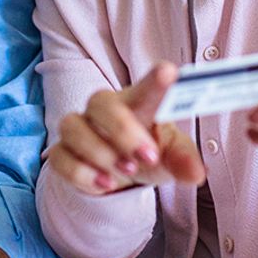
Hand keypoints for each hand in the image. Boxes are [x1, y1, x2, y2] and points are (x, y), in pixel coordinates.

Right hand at [46, 62, 205, 194]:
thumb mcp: (170, 156)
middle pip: (100, 102)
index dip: (155, 80)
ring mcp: (79, 129)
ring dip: (100, 152)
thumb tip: (197, 173)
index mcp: (136, 103)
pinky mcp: (61, 153)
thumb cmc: (147, 153)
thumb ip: (183, 160)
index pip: (145, 87)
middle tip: (148, 157)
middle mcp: (102, 110)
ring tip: (126, 172)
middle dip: (122, 130)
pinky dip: (82, 173)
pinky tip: (104, 184)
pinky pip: (61, 157)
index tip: (169, 72)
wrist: (118, 176)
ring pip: (73, 127)